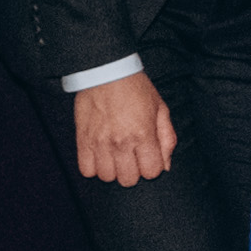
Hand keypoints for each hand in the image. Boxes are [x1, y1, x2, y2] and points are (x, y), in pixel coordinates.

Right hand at [73, 72, 178, 186]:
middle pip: (129, 180)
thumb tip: (165, 165)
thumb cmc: (136, 88)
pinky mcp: (83, 139)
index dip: (152, 166)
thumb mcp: (160, 108)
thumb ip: (167, 138)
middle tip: (131, 156)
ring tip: (115, 155)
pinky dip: (94, 167)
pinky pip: (86, 170)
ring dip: (113, 169)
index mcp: (143, 134)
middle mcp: (121, 142)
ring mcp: (100, 142)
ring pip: (107, 177)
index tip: (147, 155)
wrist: (106, 71)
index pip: (152, 172)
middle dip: (133, 171)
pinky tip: (100, 155)